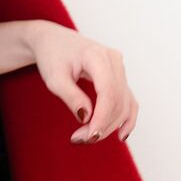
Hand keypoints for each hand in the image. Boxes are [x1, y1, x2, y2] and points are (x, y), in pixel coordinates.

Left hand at [27, 21, 138, 144]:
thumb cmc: (52, 55)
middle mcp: (114, 60)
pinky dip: (126, 118)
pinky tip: (121, 135)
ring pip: (124, 103)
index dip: (102, 118)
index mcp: (97, 55)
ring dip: (110, 125)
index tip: (88, 136)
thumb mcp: (54, 77)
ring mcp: (119, 68)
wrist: (53, 41)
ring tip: (87, 138)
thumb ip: (71, 96)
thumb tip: (87, 117)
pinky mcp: (119, 77)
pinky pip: (128, 100)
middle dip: (102, 125)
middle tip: (80, 140)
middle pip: (117, 100)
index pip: (108, 92)